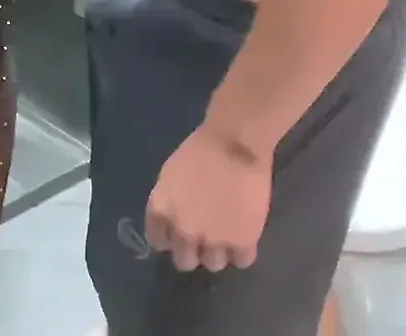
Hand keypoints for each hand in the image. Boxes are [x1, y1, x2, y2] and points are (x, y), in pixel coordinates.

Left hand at [144, 126, 271, 272]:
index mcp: (161, 213)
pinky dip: (243, 251)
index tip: (181, 230)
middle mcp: (183, 232)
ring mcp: (213, 239)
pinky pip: (242, 260)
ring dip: (219, 252)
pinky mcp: (243, 240)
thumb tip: (175, 219)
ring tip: (229, 235)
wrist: (235, 142)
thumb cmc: (201, 148)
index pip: (159, 242)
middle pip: (184, 261)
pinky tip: (246, 235)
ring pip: (213, 264)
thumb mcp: (170, 176)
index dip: (171, 238)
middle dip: (193, 251)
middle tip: (206, 237)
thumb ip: (169, 202)